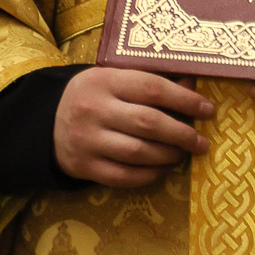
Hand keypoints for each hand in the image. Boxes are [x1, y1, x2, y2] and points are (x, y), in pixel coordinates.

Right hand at [54, 68, 213, 188]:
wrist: (47, 121)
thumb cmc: (92, 95)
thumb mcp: (113, 77)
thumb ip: (150, 80)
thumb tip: (192, 83)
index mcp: (104, 80)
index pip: (152, 88)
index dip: (184, 99)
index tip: (207, 109)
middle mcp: (95, 110)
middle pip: (148, 123)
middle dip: (182, 133)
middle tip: (201, 141)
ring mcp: (88, 140)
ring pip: (139, 153)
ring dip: (169, 155)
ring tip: (183, 154)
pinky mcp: (85, 167)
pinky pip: (125, 176)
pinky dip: (150, 175)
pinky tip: (163, 169)